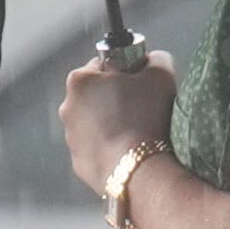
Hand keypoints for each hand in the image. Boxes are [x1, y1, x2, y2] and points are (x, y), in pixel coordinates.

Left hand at [58, 52, 179, 201]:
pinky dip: (112, 147)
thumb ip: (156, 58)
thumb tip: (153, 60)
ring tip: (139, 132)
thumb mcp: (161, 74)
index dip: (127, 70)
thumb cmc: (146, 116)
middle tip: (143, 107)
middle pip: (98, 94)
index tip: (142, 82)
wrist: (136, 170)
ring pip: (96, 122)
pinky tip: (130, 151)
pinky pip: (98, 147)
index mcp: (80, 80)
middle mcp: (68, 106)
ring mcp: (70, 137)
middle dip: (118, 97)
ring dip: (114, 123)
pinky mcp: (79, 162)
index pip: (105, 64)